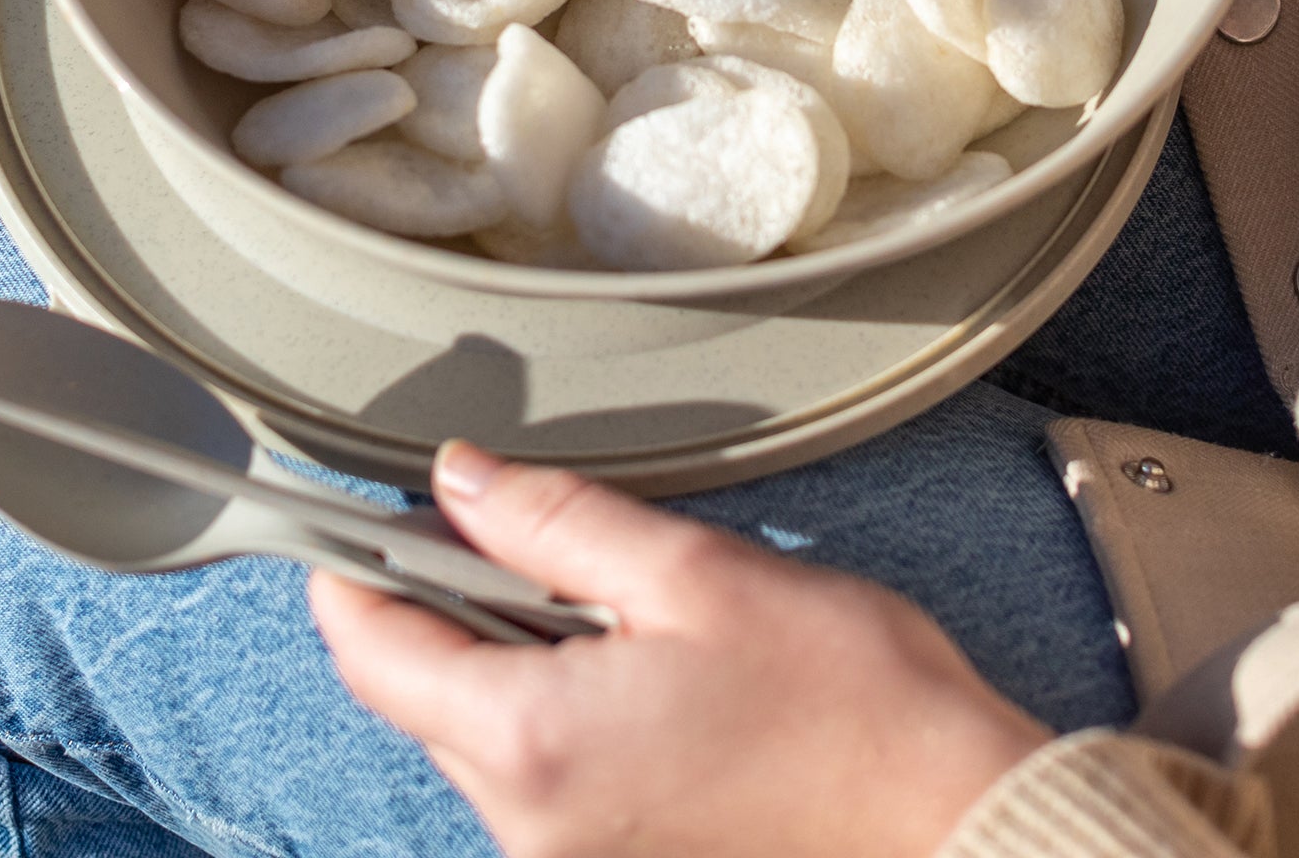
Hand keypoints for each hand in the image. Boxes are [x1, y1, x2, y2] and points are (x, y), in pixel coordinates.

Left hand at [309, 441, 1048, 857]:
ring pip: (478, 727)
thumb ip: (554, 524)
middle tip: (526, 526)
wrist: (947, 817)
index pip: (372, 650)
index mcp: (532, 744)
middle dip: (448, 596)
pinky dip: (554, 699)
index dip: (350, 563)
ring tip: (616, 602)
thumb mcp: (691, 570)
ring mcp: (565, 856)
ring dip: (510, 649)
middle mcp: (527, 822)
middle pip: (420, 690)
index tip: (355, 502)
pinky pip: (536, 767)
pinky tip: (641, 663)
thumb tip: (457, 479)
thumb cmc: (841, 694)